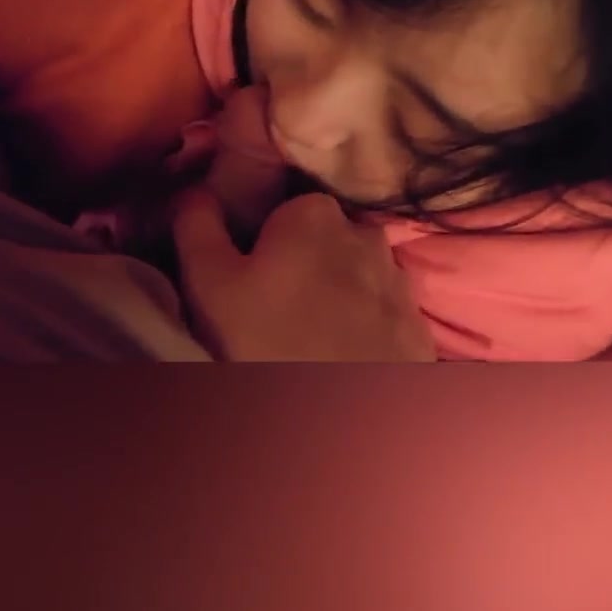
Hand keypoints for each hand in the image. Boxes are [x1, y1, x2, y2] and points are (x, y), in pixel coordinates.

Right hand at [173, 189, 435, 361]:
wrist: (348, 420)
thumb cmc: (269, 340)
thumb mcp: (210, 283)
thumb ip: (198, 226)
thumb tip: (196, 190)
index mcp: (314, 212)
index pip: (279, 213)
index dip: (259, 246)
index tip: (247, 282)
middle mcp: (365, 234)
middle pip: (319, 244)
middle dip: (299, 270)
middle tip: (271, 317)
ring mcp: (398, 279)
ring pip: (352, 279)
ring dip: (333, 300)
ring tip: (305, 343)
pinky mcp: (415, 323)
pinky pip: (378, 315)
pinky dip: (361, 329)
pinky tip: (339, 356)